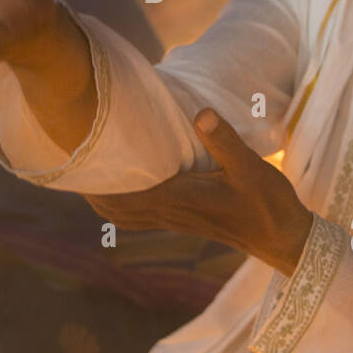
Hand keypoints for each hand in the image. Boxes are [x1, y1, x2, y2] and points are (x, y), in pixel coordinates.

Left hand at [84, 108, 313, 276]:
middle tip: (70, 159)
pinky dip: (121, 203)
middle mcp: (171, 212)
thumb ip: (225, 141)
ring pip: (125, 212)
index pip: (128, 190)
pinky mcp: (183, 220)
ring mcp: (175, 219)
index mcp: (180, 198)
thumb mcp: (251, 168)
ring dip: (103, 196)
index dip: (101, 177)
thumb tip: (200, 113)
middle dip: (92, 186)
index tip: (79, 156)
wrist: (283, 239)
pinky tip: (118, 188)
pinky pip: (140, 215)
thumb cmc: (268, 203)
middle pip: (117, 204)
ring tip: (84, 172)